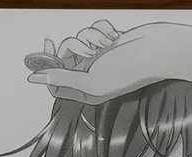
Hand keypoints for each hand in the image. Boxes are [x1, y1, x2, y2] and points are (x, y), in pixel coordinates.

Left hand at [27, 21, 175, 103]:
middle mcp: (92, 75)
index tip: (46, 49)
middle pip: (65, 59)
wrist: (157, 50)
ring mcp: (101, 58)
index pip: (56, 84)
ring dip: (90, 37)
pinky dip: (102, 29)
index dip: (48, 69)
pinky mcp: (110, 41)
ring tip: (106, 44)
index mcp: (87, 91)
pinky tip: (114, 36)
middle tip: (86, 48)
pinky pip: (94, 29)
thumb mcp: (90, 79)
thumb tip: (33, 78)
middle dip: (72, 48)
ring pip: (79, 40)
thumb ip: (61, 78)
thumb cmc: (128, 69)